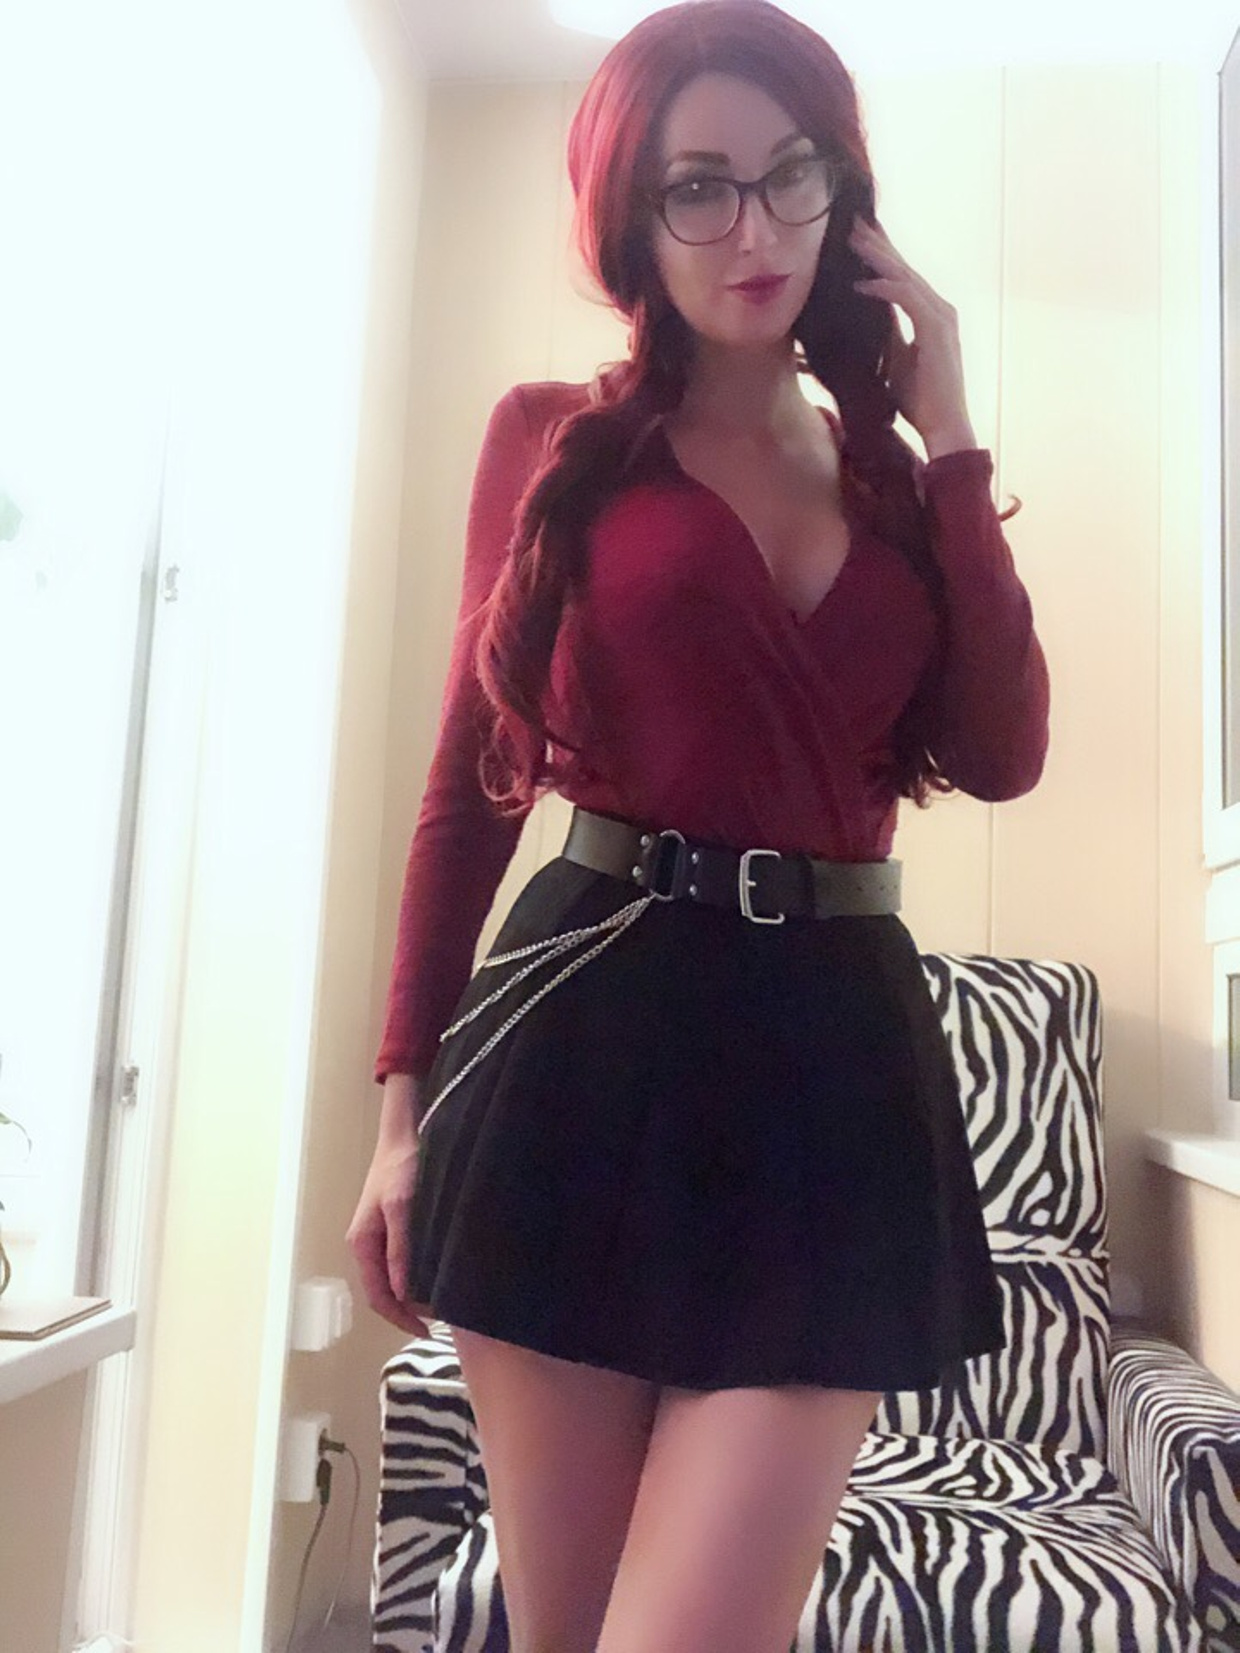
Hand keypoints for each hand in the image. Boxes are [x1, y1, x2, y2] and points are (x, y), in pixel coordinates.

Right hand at [346, 1136, 434, 1337]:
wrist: (405, 1134)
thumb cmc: (402, 1167)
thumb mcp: (402, 1208)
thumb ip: (401, 1250)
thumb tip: (402, 1293)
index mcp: (362, 1243)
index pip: (377, 1296)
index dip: (400, 1318)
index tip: (426, 1332)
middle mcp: (367, 1243)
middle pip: (384, 1290)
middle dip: (408, 1310)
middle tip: (440, 1320)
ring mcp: (379, 1235)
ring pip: (394, 1277)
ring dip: (413, 1294)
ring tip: (442, 1303)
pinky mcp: (394, 1225)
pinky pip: (402, 1261)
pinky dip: (417, 1275)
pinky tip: (437, 1275)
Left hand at [848, 216, 974, 448]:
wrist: (944, 426)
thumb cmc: (921, 400)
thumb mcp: (895, 359)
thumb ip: (886, 332)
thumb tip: (867, 311)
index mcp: (931, 315)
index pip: (903, 277)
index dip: (881, 256)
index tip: (857, 238)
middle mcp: (940, 310)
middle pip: (904, 268)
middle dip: (878, 244)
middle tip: (853, 221)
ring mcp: (941, 318)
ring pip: (905, 277)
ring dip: (878, 256)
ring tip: (853, 238)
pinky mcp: (936, 330)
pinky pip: (907, 299)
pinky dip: (884, 288)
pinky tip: (861, 283)